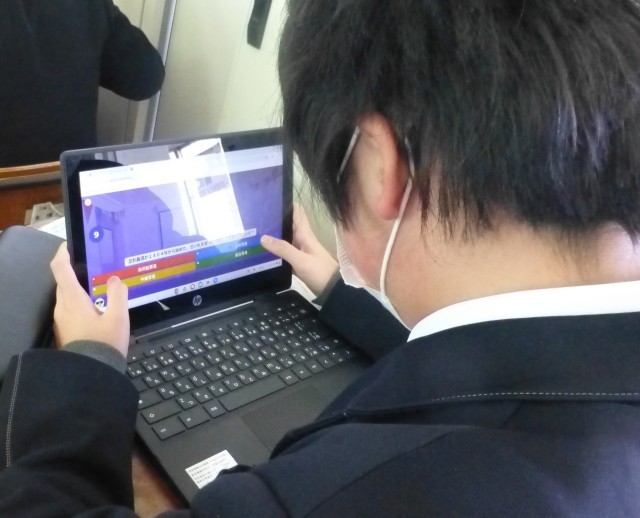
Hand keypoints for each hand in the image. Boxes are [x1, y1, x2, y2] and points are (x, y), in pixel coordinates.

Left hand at [50, 242, 129, 357]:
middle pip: (63, 281)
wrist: (91, 373)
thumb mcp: (119, 317)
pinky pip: (70, 309)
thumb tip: (115, 280)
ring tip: (99, 288)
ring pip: (67, 296)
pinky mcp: (65, 330)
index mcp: (73, 299)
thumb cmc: (104, 343)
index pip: (60, 268)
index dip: (63, 253)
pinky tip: (97, 308)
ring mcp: (62, 320)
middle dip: (75, 271)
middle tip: (95, 268)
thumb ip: (118, 294)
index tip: (70, 245)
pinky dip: (80, 302)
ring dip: (79, 288)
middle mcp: (62, 307)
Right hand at [261, 203, 337, 295]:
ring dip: (273, 235)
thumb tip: (263, 237)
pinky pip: (283, 253)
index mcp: (305, 234)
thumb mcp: (301, 260)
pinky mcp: (297, 262)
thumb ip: (283, 249)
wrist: (332, 290)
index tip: (270, 198)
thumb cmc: (320, 272)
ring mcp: (299, 251)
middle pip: (287, 225)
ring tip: (253, 231)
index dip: (286, 203)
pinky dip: (275, 250)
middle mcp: (302, 239)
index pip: (297, 212)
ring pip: (284, 238)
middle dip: (274, 219)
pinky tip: (262, 251)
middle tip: (254, 216)